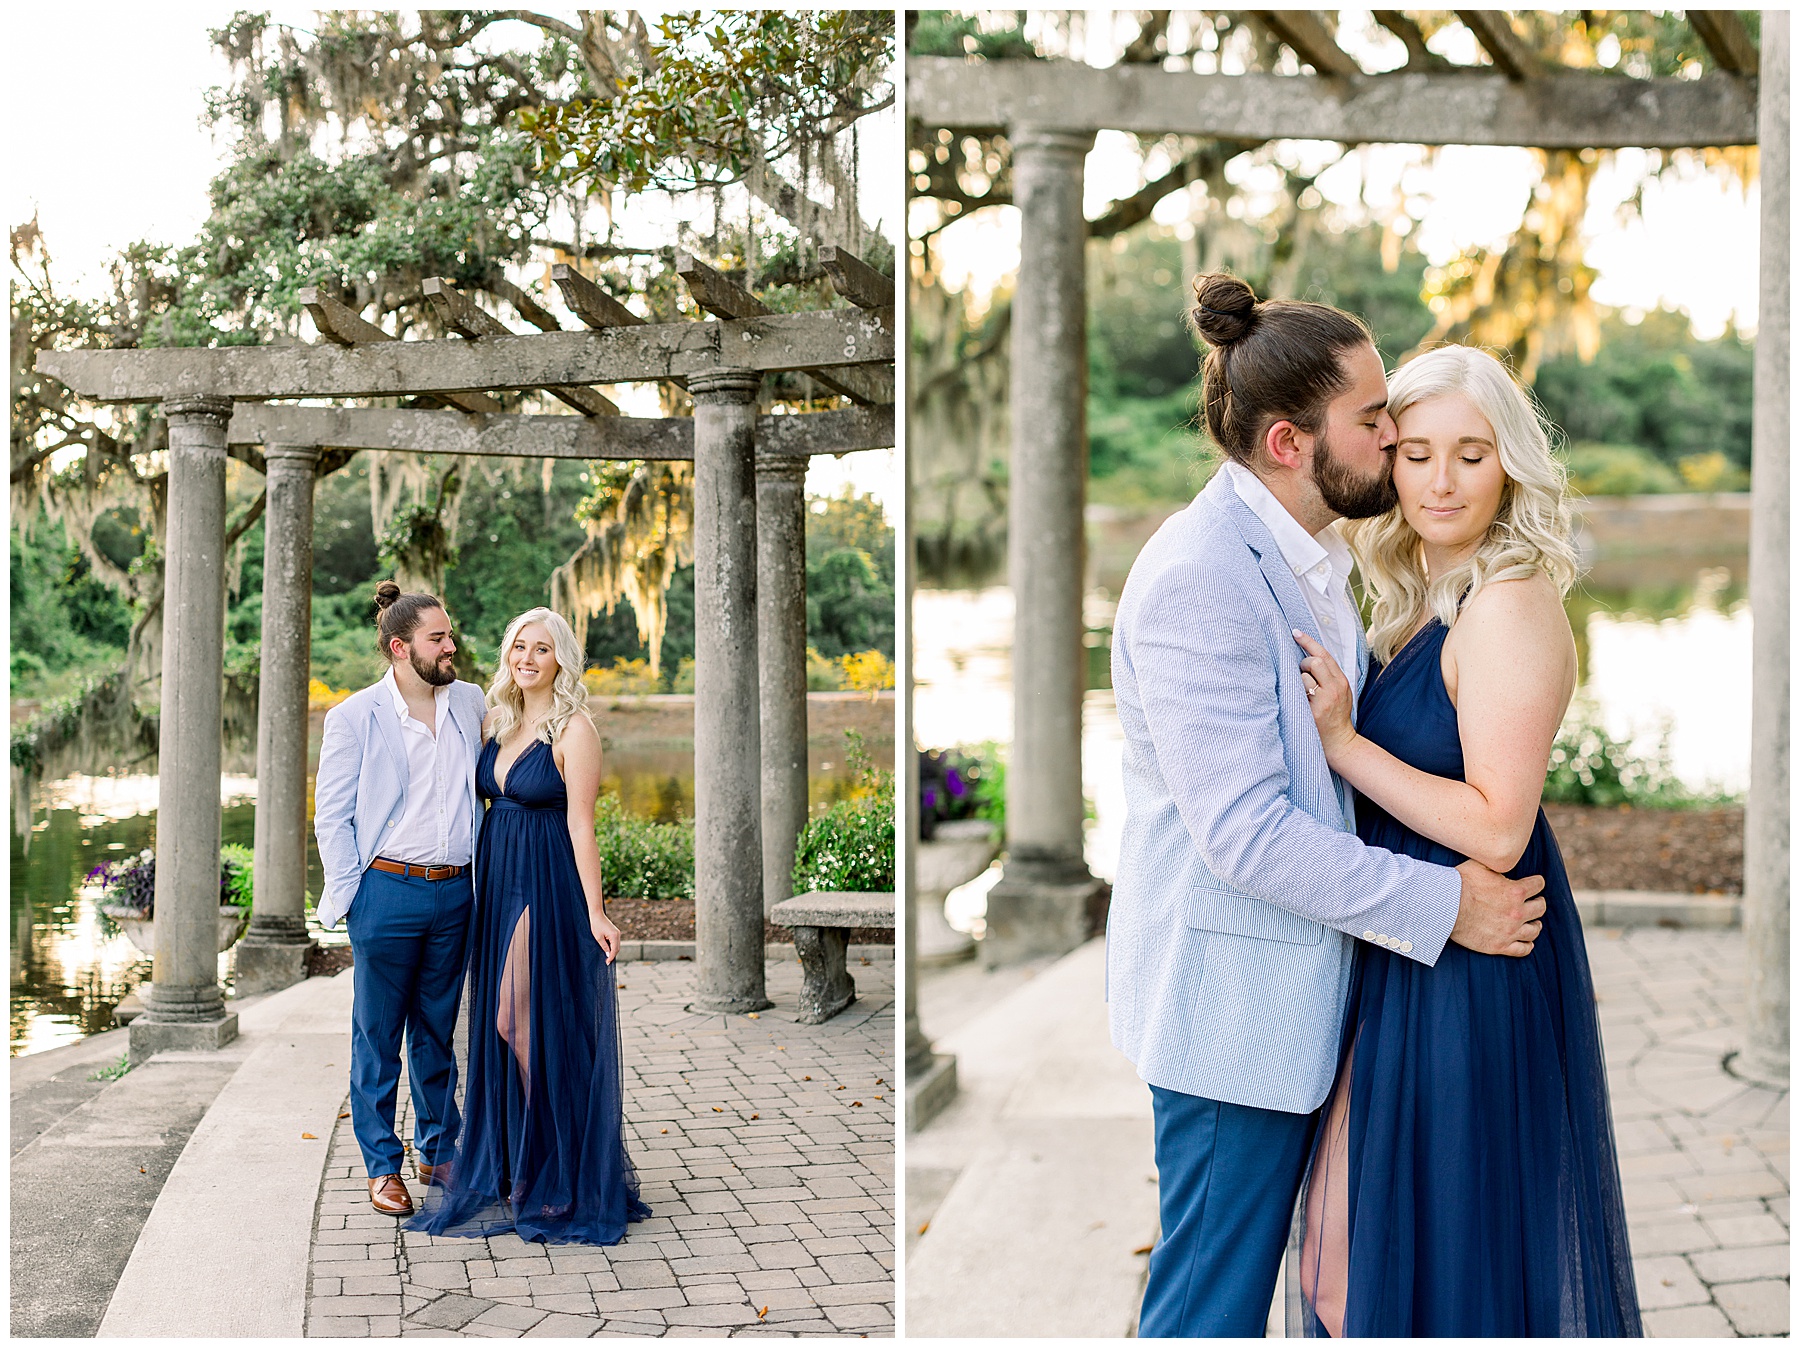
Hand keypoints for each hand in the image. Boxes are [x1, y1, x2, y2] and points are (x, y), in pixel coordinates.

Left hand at [588, 907, 620, 963]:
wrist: (597, 915)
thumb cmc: (596, 925)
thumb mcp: (598, 938)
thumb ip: (604, 947)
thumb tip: (608, 954)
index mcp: (614, 936)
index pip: (614, 950)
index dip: (611, 957)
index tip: (607, 963)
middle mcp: (618, 934)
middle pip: (617, 948)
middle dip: (613, 955)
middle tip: (607, 961)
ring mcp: (617, 933)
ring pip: (617, 945)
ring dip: (613, 951)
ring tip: (607, 956)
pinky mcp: (615, 932)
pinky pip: (615, 941)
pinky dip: (612, 946)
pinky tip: (608, 949)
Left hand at [1293, 630, 1355, 760]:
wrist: (1340, 742)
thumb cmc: (1336, 716)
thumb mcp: (1340, 693)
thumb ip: (1329, 676)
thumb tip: (1309, 658)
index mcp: (1341, 681)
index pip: (1325, 655)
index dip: (1309, 642)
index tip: (1295, 632)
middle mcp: (1335, 688)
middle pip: (1315, 662)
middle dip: (1303, 664)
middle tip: (1301, 676)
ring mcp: (1324, 701)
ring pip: (1304, 677)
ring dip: (1298, 681)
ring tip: (1301, 693)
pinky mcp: (1314, 712)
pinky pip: (1299, 694)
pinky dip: (1295, 693)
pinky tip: (1296, 701)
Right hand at [1451, 861, 1546, 957]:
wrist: (1443, 906)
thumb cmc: (1458, 883)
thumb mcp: (1479, 865)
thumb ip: (1497, 865)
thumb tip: (1502, 858)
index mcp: (1515, 891)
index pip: (1538, 884)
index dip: (1536, 882)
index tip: (1534, 883)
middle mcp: (1517, 912)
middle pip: (1540, 907)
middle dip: (1538, 902)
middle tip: (1533, 901)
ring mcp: (1509, 931)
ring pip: (1535, 930)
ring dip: (1535, 924)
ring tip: (1533, 922)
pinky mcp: (1499, 945)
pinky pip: (1523, 949)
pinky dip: (1528, 945)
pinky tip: (1527, 941)